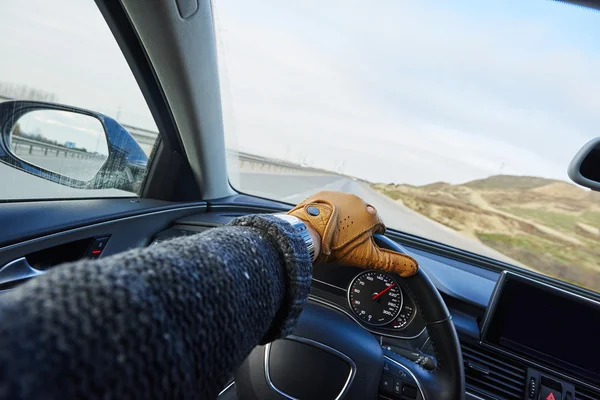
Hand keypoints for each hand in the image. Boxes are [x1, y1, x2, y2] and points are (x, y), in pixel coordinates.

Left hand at [288, 191, 417, 276]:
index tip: (359, 247)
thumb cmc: (335, 246)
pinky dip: (326, 214)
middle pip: (361, 218)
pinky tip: (321, 226)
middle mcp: (357, 200)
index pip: (378, 227)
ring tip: (331, 236)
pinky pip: (328, 205)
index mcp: (371, 214)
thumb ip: (391, 262)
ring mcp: (338, 196)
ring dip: (342, 220)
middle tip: (343, 243)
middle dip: (356, 229)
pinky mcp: (321, 195)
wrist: (305, 235)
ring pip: (345, 210)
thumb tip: (412, 268)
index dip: (370, 240)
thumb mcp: (367, 257)